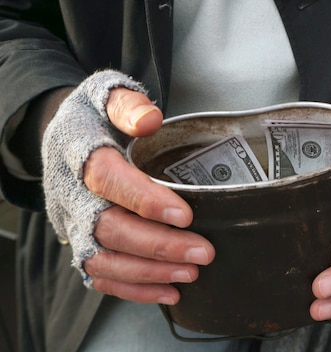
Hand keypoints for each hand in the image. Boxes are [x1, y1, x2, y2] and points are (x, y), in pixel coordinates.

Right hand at [82, 88, 214, 304]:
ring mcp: (73, 223)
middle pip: (108, 229)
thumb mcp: (107, 94)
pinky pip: (100, 275)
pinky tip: (169, 292)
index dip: (145, 200)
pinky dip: (134, 289)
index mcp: (78, 153)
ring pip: (103, 259)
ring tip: (191, 273)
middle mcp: (70, 194)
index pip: (107, 179)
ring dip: (149, 272)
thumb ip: (128, 104)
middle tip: (203, 252)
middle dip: (158, 245)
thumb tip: (151, 120)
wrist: (61, 136)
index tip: (185, 215)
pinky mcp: (80, 242)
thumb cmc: (94, 116)